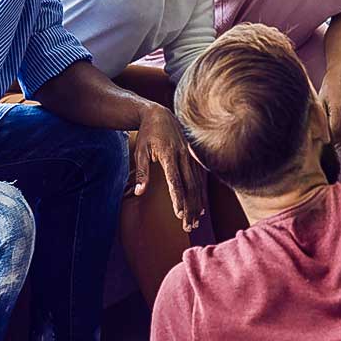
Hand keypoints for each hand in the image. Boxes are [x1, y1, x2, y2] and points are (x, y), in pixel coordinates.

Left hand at [133, 103, 206, 231]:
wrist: (160, 114)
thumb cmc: (147, 134)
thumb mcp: (140, 151)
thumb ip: (142, 172)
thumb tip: (139, 193)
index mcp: (169, 154)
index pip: (175, 181)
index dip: (178, 198)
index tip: (178, 214)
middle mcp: (183, 155)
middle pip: (190, 186)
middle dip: (190, 207)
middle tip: (188, 226)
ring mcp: (191, 155)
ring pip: (197, 183)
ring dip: (197, 203)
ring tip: (195, 222)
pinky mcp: (194, 156)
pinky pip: (200, 177)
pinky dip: (201, 193)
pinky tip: (201, 206)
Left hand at [318, 78, 340, 148]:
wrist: (337, 81)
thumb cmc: (325, 92)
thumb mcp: (319, 103)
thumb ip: (320, 118)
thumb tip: (318, 134)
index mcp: (337, 107)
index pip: (334, 129)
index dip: (328, 138)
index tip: (322, 142)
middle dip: (333, 140)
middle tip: (325, 145)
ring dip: (339, 140)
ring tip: (331, 143)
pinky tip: (338, 141)